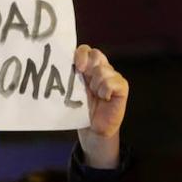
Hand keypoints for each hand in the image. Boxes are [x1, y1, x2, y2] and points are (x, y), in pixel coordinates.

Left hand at [74, 44, 128, 169]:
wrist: (93, 131)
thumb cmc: (81, 111)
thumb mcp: (73, 91)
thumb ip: (70, 77)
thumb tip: (60, 65)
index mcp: (88, 68)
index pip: (85, 50)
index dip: (81, 54)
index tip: (76, 66)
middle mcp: (101, 69)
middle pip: (96, 55)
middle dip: (88, 68)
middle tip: (86, 84)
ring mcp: (113, 77)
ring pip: (103, 70)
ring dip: (96, 85)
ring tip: (96, 96)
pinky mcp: (121, 87)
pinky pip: (112, 82)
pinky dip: (105, 90)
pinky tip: (104, 98)